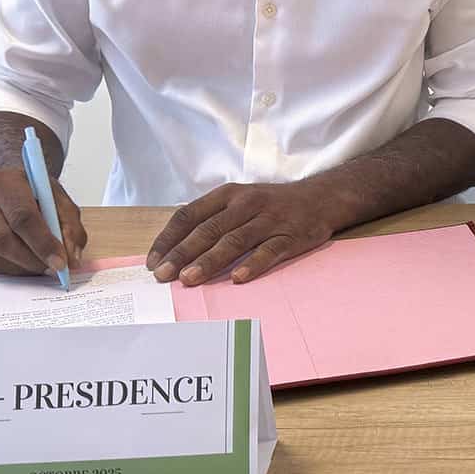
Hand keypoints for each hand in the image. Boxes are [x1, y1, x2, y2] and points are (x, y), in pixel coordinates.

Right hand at [0, 167, 86, 275]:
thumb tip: (71, 258)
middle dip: (32, 260)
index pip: (22, 216)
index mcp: (3, 181)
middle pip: (2, 239)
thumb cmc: (33, 192)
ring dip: (24, 267)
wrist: (8, 187)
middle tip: (54, 269)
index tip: (61, 262)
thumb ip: (70, 226)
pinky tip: (26, 261)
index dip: (42, 242)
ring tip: (43, 264)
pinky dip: (12, 268)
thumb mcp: (58, 199)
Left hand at [146, 178, 340, 285]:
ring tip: (189, 279)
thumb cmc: (271, 204)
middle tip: (163, 275)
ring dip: (210, 261)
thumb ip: (211, 219)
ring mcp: (269, 220)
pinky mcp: (291, 235)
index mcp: (228, 195)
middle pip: (209, 229)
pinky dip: (253, 264)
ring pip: (235, 241)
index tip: (153, 261)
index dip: (169, 238)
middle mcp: (246, 204)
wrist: (321, 198)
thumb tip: (173, 248)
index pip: (190, 215)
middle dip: (182, 253)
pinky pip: (269, 251)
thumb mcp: (239, 200)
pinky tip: (238, 279)